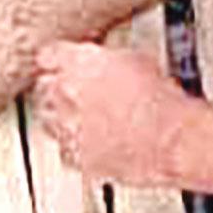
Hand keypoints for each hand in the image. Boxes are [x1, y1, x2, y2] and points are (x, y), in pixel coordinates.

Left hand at [32, 40, 209, 188]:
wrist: (170, 139)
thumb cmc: (160, 100)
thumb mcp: (137, 60)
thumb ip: (109, 59)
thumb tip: (109, 62)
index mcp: (76, 63)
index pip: (47, 55)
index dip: (56, 58)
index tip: (59, 61)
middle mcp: (64, 94)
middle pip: (42, 87)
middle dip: (54, 87)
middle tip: (71, 89)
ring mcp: (67, 128)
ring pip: (47, 120)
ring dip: (59, 116)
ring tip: (77, 117)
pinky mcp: (75, 157)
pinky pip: (64, 149)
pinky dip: (72, 145)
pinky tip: (87, 142)